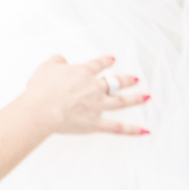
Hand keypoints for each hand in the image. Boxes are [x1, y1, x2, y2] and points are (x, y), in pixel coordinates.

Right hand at [23, 55, 149, 136]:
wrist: (42, 109)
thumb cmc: (41, 89)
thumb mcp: (46, 67)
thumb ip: (57, 61)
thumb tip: (62, 59)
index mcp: (83, 73)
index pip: (99, 64)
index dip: (106, 61)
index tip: (112, 59)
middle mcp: (94, 88)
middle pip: (115, 82)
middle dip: (127, 80)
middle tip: (136, 78)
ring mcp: (97, 106)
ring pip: (121, 101)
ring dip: (136, 99)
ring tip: (147, 97)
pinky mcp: (95, 123)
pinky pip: (117, 127)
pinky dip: (132, 130)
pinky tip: (145, 130)